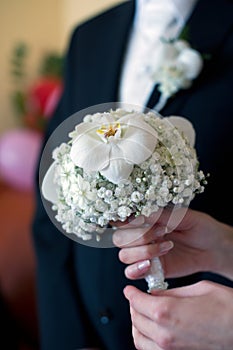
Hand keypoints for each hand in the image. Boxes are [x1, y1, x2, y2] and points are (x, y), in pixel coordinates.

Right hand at [113, 208, 232, 279]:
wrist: (213, 248)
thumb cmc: (200, 227)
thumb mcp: (184, 216)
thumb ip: (162, 215)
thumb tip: (141, 213)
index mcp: (146, 220)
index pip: (122, 219)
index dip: (121, 220)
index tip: (134, 219)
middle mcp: (141, 236)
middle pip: (119, 239)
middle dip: (138, 236)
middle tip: (161, 232)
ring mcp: (144, 253)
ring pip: (124, 255)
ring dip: (143, 252)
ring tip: (166, 247)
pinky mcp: (151, 269)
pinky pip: (131, 273)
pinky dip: (137, 269)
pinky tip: (151, 264)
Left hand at [124, 281, 232, 349]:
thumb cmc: (228, 309)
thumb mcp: (199, 288)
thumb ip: (172, 292)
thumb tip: (156, 293)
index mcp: (168, 312)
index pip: (137, 302)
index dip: (131, 293)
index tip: (130, 290)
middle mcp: (165, 334)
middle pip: (135, 319)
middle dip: (133, 306)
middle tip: (137, 298)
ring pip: (139, 339)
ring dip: (137, 324)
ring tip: (142, 313)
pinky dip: (145, 339)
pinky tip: (152, 330)